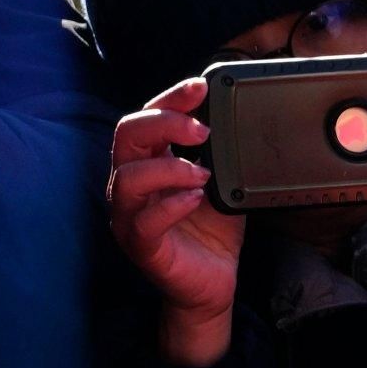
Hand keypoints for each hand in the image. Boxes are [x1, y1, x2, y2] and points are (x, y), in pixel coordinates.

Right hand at [108, 76, 241, 365]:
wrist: (214, 282)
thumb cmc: (212, 229)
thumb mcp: (222, 180)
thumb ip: (222, 150)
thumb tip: (240, 116)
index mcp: (148, 162)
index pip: (145, 117)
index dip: (170, 97)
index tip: (201, 86)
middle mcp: (130, 184)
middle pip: (126, 135)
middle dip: (165, 122)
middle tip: (203, 129)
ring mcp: (130, 215)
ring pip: (128, 178)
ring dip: (169, 167)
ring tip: (203, 172)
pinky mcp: (141, 246)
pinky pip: (144, 221)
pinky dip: (171, 204)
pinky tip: (195, 198)